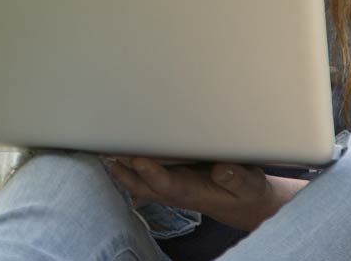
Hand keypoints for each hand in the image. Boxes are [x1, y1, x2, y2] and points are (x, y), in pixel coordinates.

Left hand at [103, 156, 308, 232]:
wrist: (243, 201)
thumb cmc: (246, 191)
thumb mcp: (251, 185)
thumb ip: (237, 179)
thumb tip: (221, 169)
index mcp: (193, 192)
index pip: (167, 185)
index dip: (151, 173)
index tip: (138, 159)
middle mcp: (175, 191)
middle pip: (142, 184)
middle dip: (123, 170)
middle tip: (104, 150)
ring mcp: (168, 187)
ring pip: (137, 181)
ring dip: (119, 168)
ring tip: (100, 148)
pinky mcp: (168, 179)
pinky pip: (140, 176)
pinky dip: (125, 166)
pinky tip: (110, 154)